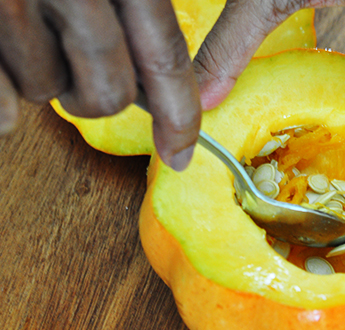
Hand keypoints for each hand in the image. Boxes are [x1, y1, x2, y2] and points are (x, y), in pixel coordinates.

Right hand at [0, 0, 199, 170]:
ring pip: (46, 92)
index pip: (164, 56)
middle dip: (94, 99)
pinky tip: (4, 102)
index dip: (178, 115)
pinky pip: (0, 106)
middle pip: (109, 93)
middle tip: (77, 80)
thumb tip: (156, 88)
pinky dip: (2, 107)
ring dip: (39, 79)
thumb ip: (136, 7)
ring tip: (22, 33)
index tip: (180, 153)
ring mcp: (10, 2)